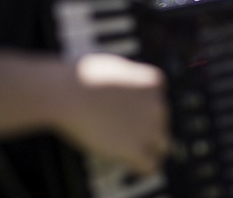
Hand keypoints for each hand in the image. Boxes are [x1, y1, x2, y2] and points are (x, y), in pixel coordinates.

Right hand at [59, 54, 169, 175]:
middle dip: (146, 127)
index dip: (144, 107)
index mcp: (152, 83)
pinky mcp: (136, 149)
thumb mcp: (115, 67)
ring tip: (131, 151)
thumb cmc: (82, 77)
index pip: (159, 99)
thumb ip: (127, 80)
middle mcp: (157, 105)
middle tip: (126, 131)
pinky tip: (130, 164)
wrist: (70, 94)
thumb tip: (123, 87)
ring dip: (148, 148)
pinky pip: (150, 165)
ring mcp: (149, 128)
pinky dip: (141, 166)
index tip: (131, 112)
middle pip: (161, 122)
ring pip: (162, 145)